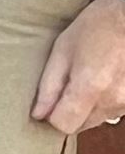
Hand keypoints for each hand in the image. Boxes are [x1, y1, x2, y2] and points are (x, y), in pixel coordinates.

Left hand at [34, 0, 124, 134]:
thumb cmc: (96, 27)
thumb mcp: (62, 50)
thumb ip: (49, 86)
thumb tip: (38, 114)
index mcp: (90, 87)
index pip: (65, 125)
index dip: (52, 117)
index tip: (48, 103)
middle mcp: (113, 100)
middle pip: (82, 126)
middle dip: (70, 113)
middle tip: (68, 85)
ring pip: (98, 120)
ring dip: (88, 108)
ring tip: (89, 78)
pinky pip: (114, 111)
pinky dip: (105, 102)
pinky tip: (104, 80)